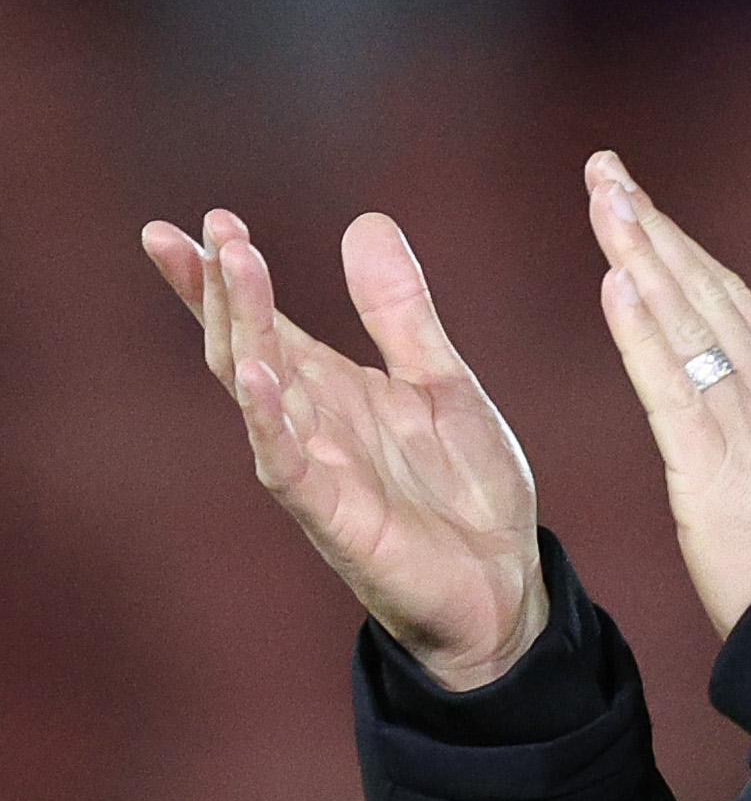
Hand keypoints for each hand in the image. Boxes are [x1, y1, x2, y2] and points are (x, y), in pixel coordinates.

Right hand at [141, 210, 546, 688]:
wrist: (504, 581)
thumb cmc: (464, 490)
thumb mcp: (441, 380)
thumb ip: (400, 311)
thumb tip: (365, 220)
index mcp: (334, 389)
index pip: (265, 321)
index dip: (226, 275)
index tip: (201, 219)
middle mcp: (311, 424)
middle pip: (245, 345)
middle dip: (220, 289)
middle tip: (196, 229)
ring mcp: (316, 469)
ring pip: (257, 391)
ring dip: (244, 328)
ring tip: (232, 266)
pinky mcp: (333, 516)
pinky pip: (286, 464)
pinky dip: (268, 419)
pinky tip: (258, 373)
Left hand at [584, 151, 750, 636]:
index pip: (730, 300)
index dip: (682, 246)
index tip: (641, 201)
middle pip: (704, 291)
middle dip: (652, 225)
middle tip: (606, 169)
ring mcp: (746, 422)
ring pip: (686, 321)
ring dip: (641, 253)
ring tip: (603, 199)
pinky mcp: (712, 462)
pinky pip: (670, 384)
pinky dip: (641, 329)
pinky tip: (618, 283)